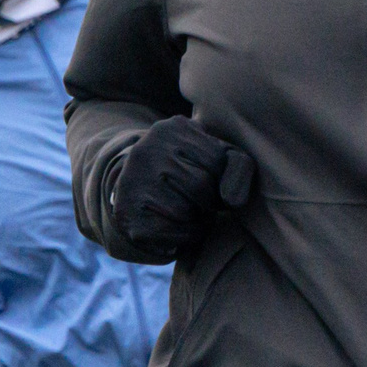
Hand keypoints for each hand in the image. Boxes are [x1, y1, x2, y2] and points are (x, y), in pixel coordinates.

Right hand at [109, 117, 253, 261]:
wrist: (139, 189)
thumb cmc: (189, 171)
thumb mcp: (216, 157)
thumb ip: (238, 166)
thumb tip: (233, 201)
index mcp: (172, 129)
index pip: (217, 160)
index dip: (224, 181)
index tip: (214, 185)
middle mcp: (146, 150)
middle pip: (200, 185)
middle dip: (211, 202)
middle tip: (204, 205)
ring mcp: (133, 182)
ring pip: (186, 211)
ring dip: (200, 221)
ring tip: (193, 215)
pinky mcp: (128, 214)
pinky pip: (171, 232)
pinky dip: (186, 237)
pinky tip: (181, 229)